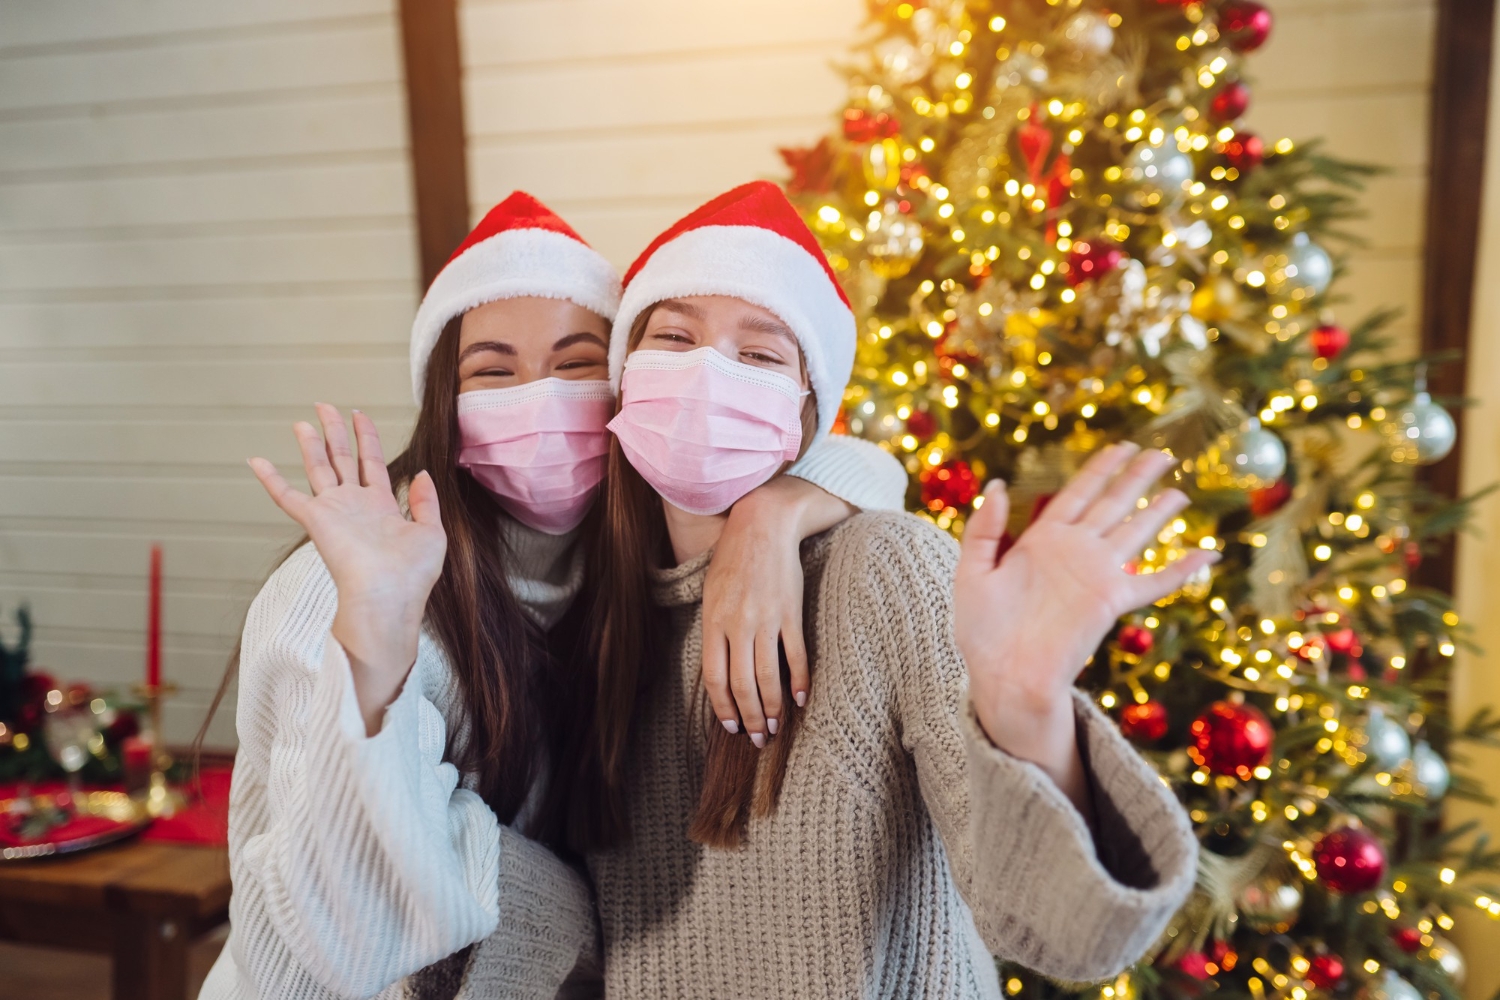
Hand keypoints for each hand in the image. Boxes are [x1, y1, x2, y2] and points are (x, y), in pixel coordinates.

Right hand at [248, 404, 445, 734]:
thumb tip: (422, 474)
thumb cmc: (412, 576)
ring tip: (302, 421)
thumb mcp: (432, 532)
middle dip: (334, 431)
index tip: (358, 414)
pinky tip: (256, 460)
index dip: (366, 437)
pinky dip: (270, 479)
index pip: (371, 463)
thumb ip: (426, 502)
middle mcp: (354, 506)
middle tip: (324, 406)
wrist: (389, 597)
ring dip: (309, 444)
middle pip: (341, 459)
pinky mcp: (316, 521)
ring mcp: (334, 512)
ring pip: (318, 468)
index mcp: (381, 507)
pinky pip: (287, 496)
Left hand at [701, 477, 855, 746]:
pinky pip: (796, 655)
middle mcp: (737, 626)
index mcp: (713, 622)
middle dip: (750, 718)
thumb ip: (714, 628)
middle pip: (742, 685)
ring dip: (773, 708)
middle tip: (759, 739)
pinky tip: (801, 699)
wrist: (763, 525)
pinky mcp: (791, 613)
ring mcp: (766, 620)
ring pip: (769, 677)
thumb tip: (721, 665)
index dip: (723, 707)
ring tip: (777, 727)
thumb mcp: (712, 592)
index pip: (715, 678)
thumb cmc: (734, 557)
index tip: (732, 727)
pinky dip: (799, 681)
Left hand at [955, 444, 1217, 800]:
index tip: (1121, 446)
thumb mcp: (971, 572)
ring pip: (1135, 532)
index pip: (1078, 493)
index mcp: (1042, 540)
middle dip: (1136, 477)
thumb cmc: (981, 631)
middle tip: (1162, 453)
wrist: (1003, 675)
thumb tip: (999, 485)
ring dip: (1158, 512)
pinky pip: (1154, 581)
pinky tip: (1206, 555)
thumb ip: (984, 529)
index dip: (1100, 468)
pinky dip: (1181, 570)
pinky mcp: (1110, 602)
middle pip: (1112, 502)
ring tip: (1179, 492)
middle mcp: (1074, 551)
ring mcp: (1096, 575)